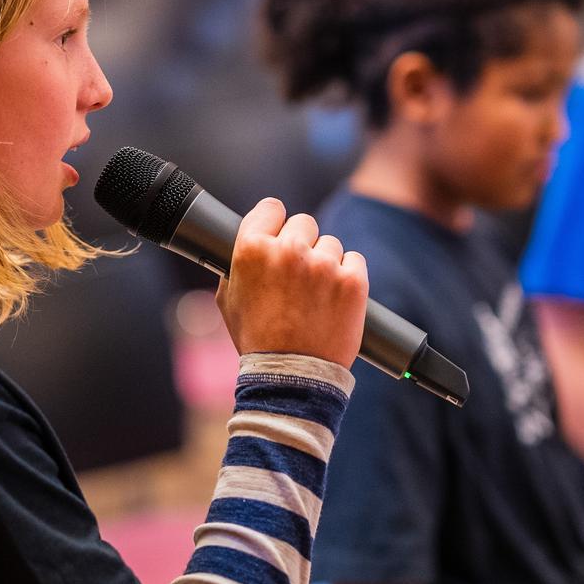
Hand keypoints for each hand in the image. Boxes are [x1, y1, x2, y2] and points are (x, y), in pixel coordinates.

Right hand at [215, 198, 367, 367]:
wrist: (292, 376)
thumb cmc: (256, 339)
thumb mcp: (228, 299)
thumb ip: (236, 264)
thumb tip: (247, 244)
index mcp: (252, 249)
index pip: (271, 208)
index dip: (274, 221)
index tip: (279, 232)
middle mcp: (288, 250)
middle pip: (303, 222)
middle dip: (301, 243)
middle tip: (298, 273)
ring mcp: (323, 264)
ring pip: (330, 243)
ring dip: (325, 262)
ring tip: (315, 294)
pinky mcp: (353, 280)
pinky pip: (354, 260)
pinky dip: (348, 275)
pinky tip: (334, 297)